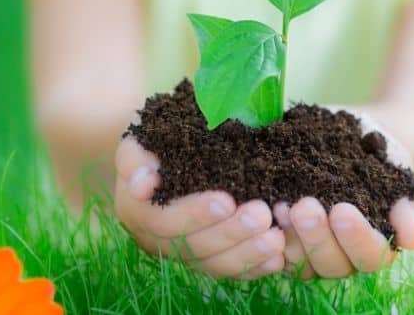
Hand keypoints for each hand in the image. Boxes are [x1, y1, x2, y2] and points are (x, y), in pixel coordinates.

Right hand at [115, 137, 285, 278]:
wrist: (167, 152)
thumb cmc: (156, 142)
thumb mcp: (139, 142)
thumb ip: (135, 160)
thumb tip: (142, 186)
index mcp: (138, 213)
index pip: (164, 222)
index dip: (195, 214)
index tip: (227, 201)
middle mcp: (158, 241)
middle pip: (193, 247)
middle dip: (230, 233)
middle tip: (262, 215)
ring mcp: (184, 254)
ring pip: (214, 264)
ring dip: (246, 253)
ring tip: (275, 238)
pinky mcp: (208, 260)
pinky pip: (230, 271)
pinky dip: (255, 266)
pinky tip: (278, 258)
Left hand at [274, 110, 413, 278]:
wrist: (357, 137)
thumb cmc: (384, 159)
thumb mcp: (397, 177)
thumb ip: (405, 209)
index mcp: (375, 245)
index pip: (370, 256)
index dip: (355, 237)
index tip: (342, 210)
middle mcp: (344, 256)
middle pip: (331, 263)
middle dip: (316, 236)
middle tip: (303, 206)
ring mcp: (313, 250)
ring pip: (300, 262)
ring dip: (289, 236)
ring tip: (279, 205)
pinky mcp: (287, 239)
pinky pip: (275, 249)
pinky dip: (269, 231)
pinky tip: (263, 206)